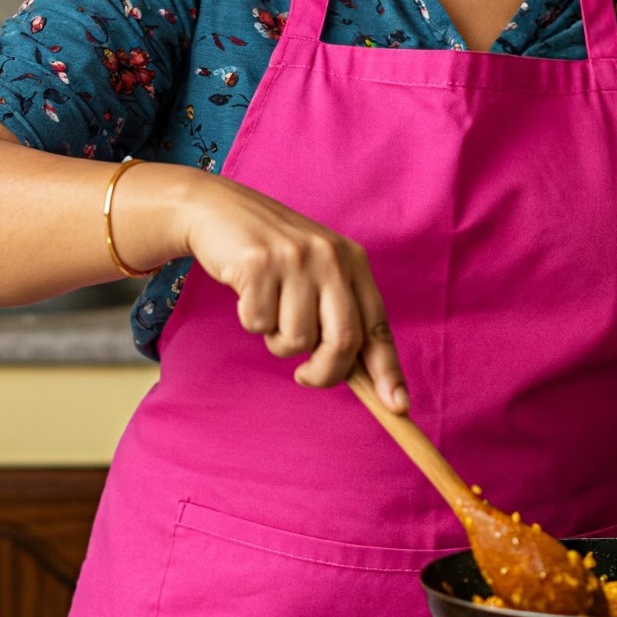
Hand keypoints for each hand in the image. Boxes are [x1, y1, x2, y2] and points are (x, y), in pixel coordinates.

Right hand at [178, 174, 407, 411]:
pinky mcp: (258, 264)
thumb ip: (340, 315)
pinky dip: (252, 320)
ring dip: (278, 341)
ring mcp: (294, 259)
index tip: (397, 407)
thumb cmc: (273, 254)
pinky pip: (259, 324)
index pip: (377, 325)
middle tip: (305, 376)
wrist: (220, 210)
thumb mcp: (317, 273)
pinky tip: (249, 292)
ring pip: (297, 340)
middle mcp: (330, 257)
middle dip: (325, 373)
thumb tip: (366, 378)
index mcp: (353, 262)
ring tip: (270, 309)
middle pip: (344, 341)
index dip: (388, 370)